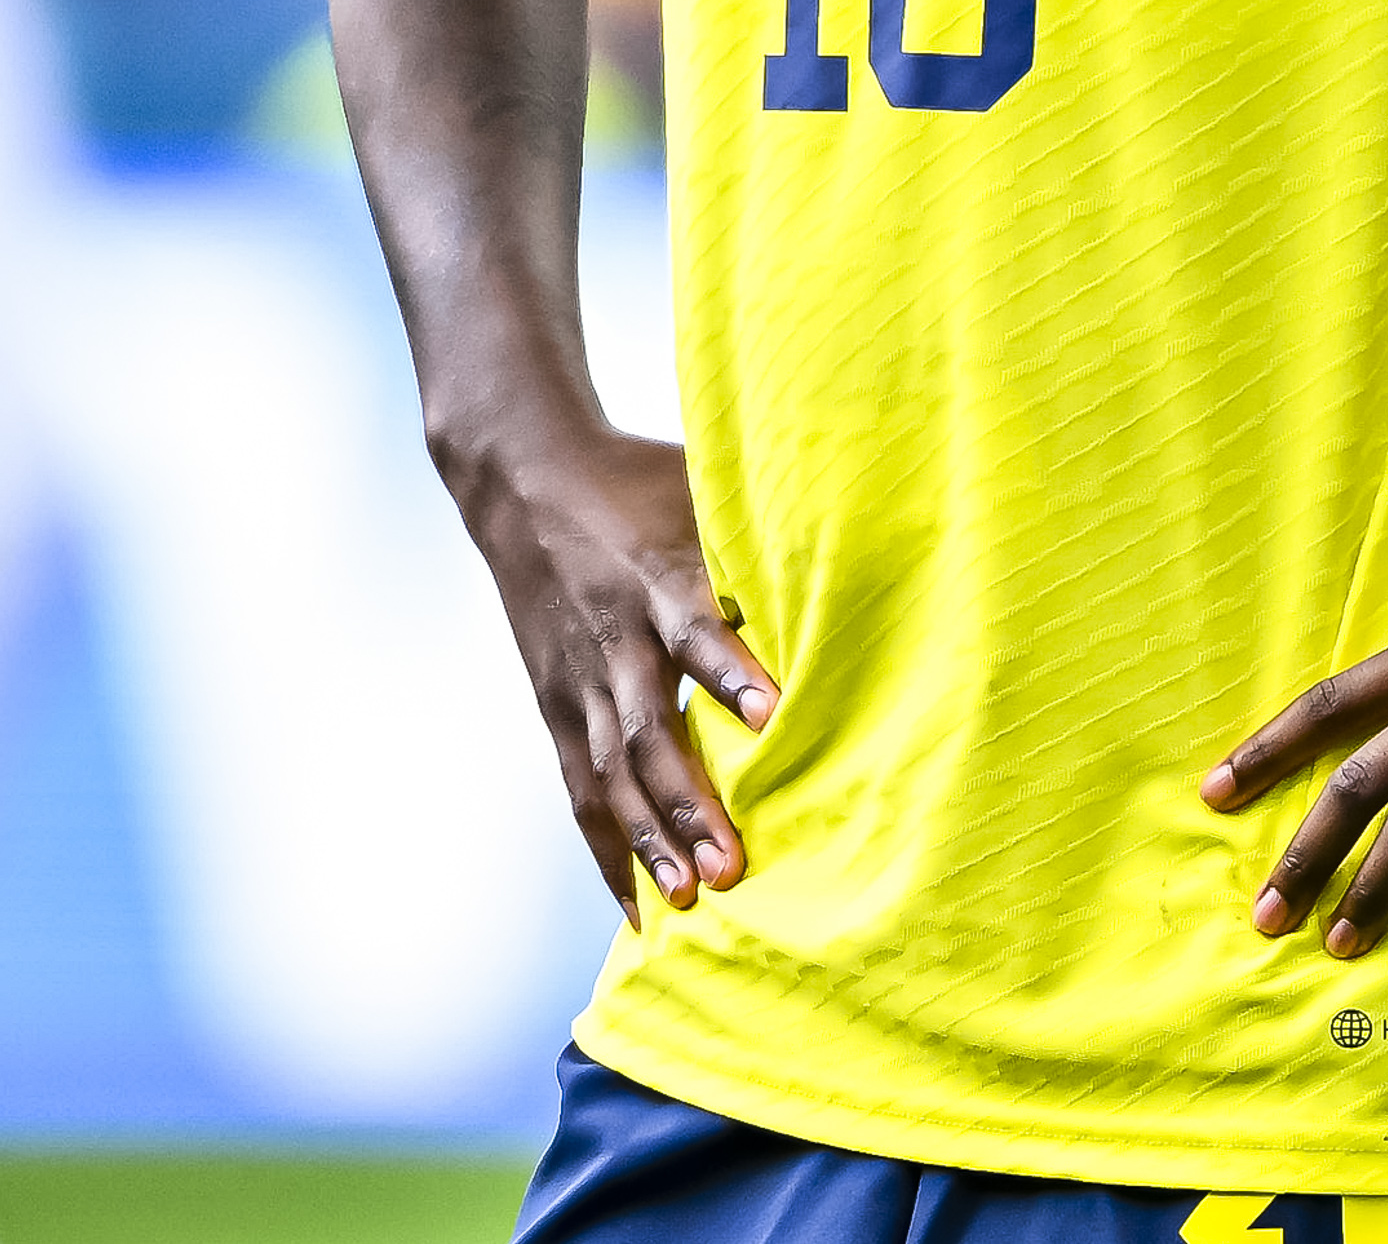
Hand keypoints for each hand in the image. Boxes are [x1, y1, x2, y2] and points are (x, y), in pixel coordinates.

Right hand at [456, 421, 780, 914]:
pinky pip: (582, 790)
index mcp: (655, 576)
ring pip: (611, 773)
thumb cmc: (635, 483)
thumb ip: (761, 530)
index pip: (692, 630)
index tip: (772, 715)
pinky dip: (608, 849)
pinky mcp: (558, 709)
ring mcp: (580, 681)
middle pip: (648, 729)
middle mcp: (614, 638)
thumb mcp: (698, 487)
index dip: (728, 673)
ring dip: (649, 837)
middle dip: (689, 801)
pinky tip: (637, 905)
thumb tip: (863, 544)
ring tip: (688, 896)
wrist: (524, 482)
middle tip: (731, 864)